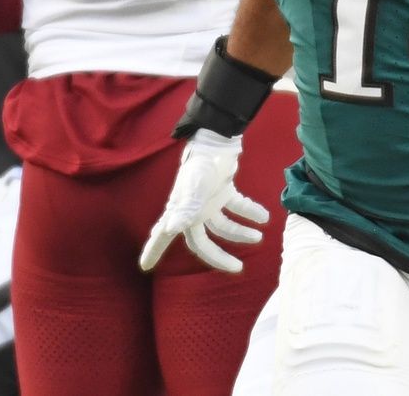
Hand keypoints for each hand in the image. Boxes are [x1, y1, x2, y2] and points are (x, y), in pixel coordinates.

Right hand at [139, 130, 267, 272]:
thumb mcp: (194, 186)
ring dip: (240, 233)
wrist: (217, 140)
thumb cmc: (201, 163)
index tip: (144, 266)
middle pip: (203, 241)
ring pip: (223, 226)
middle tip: (237, 268)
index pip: (164, 236)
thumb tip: (172, 228)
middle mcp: (193, 210)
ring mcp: (209, 202)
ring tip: (258, 236)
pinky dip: (250, 212)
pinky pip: (237, 207)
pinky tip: (264, 216)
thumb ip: (186, 208)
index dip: (154, 251)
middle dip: (219, 256)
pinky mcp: (224, 191)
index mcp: (180, 210)